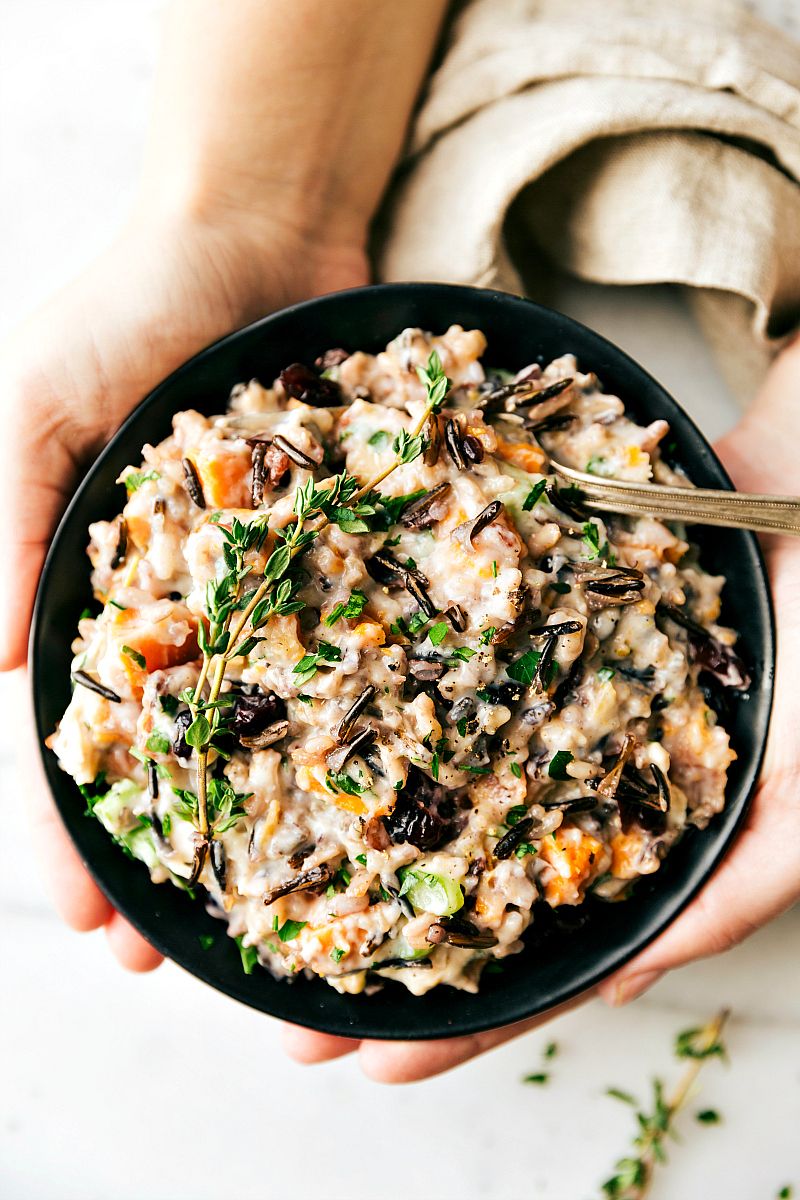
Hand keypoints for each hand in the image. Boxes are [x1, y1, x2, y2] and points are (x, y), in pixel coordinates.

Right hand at [2, 206, 366, 969]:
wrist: (256, 227)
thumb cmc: (127, 307)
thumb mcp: (34, 408)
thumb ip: (7, 528)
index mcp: (86, 584)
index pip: (64, 734)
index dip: (67, 830)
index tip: (89, 923)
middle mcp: (176, 602)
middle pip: (161, 754)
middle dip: (154, 857)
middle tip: (168, 959)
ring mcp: (261, 584)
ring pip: (254, 722)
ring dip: (252, 816)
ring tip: (268, 911)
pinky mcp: (338, 550)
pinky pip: (345, 643)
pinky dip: (350, 711)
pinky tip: (371, 785)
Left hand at [284, 338, 799, 1079]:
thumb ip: (736, 890)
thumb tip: (624, 983)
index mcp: (636, 836)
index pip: (542, 950)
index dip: (467, 1014)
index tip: (375, 1060)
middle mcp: (571, 776)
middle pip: (459, 876)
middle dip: (375, 943)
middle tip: (284, 1007)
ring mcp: (535, 701)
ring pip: (428, 779)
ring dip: (347, 833)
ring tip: (258, 892)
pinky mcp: (513, 625)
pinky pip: (431, 675)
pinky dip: (373, 709)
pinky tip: (300, 739)